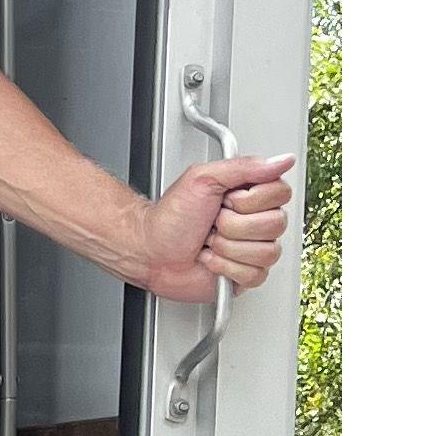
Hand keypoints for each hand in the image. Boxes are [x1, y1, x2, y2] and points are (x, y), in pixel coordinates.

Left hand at [138, 154, 295, 298]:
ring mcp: (253, 249)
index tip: (226, 200)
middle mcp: (257, 221)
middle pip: (275, 224)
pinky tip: (211, 260)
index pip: (281, 193)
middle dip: (233, 225)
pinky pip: (255, 274)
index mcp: (251, 195)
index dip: (250, 200)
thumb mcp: (203, 177)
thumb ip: (245, 166)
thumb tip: (283, 160)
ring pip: (266, 252)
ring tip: (210, 242)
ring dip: (227, 247)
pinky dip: (225, 267)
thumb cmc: (171, 217)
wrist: (150, 251)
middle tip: (213, 223)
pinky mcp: (246, 275)